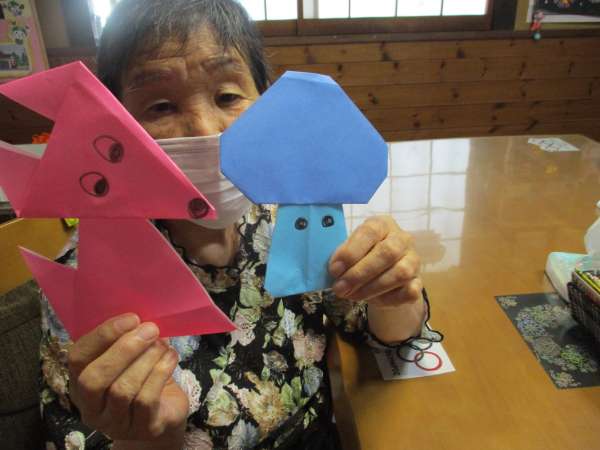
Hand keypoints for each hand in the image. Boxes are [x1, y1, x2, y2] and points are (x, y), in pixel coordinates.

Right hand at [68, 314, 187, 442]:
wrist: (165, 412)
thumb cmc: (143, 377)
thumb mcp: (129, 357)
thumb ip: (125, 338)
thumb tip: (141, 315)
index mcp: (80, 382)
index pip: (77, 358)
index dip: (102, 335)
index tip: (131, 318)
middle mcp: (91, 407)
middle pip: (95, 379)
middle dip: (124, 349)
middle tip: (150, 329)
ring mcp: (115, 423)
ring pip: (123, 389)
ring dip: (146, 359)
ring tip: (162, 343)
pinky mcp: (142, 429)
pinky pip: (147, 400)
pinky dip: (161, 372)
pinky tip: (171, 358)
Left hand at [329, 215, 422, 307]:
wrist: (381, 274)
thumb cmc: (361, 256)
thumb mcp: (349, 250)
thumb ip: (343, 256)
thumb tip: (335, 270)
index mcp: (382, 224)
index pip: (370, 231)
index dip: (351, 251)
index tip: (334, 269)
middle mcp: (402, 238)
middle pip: (387, 253)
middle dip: (360, 273)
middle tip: (340, 287)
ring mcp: (413, 259)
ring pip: (400, 273)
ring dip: (372, 288)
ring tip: (351, 295)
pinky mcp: (419, 281)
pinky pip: (410, 291)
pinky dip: (390, 298)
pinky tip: (372, 300)